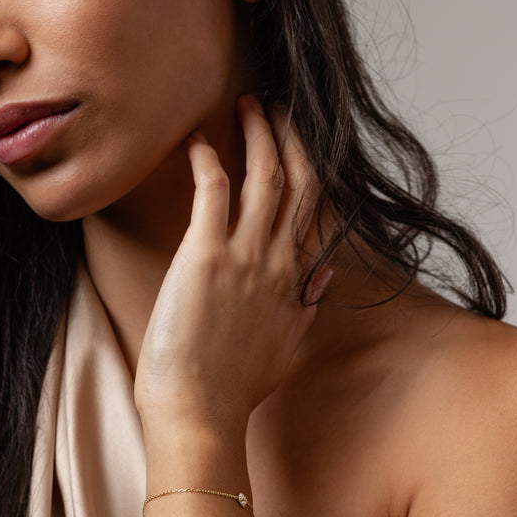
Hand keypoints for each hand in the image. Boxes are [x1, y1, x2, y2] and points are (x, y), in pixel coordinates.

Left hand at [134, 96, 330, 439]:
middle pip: (298, 182)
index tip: (298, 143)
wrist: (200, 412)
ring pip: (264, 176)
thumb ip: (304, 311)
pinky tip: (198, 141)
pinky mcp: (205, 256)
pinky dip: (208, 159)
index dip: (309, 170)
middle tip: (276, 106)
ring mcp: (244, 257)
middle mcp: (276, 263)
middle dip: (290, 137)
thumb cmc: (232, 389)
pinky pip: (214, 190)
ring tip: (247, 103)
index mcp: (294, 283)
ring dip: (258, 134)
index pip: (314, 212)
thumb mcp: (285, 350)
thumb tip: (318, 282)